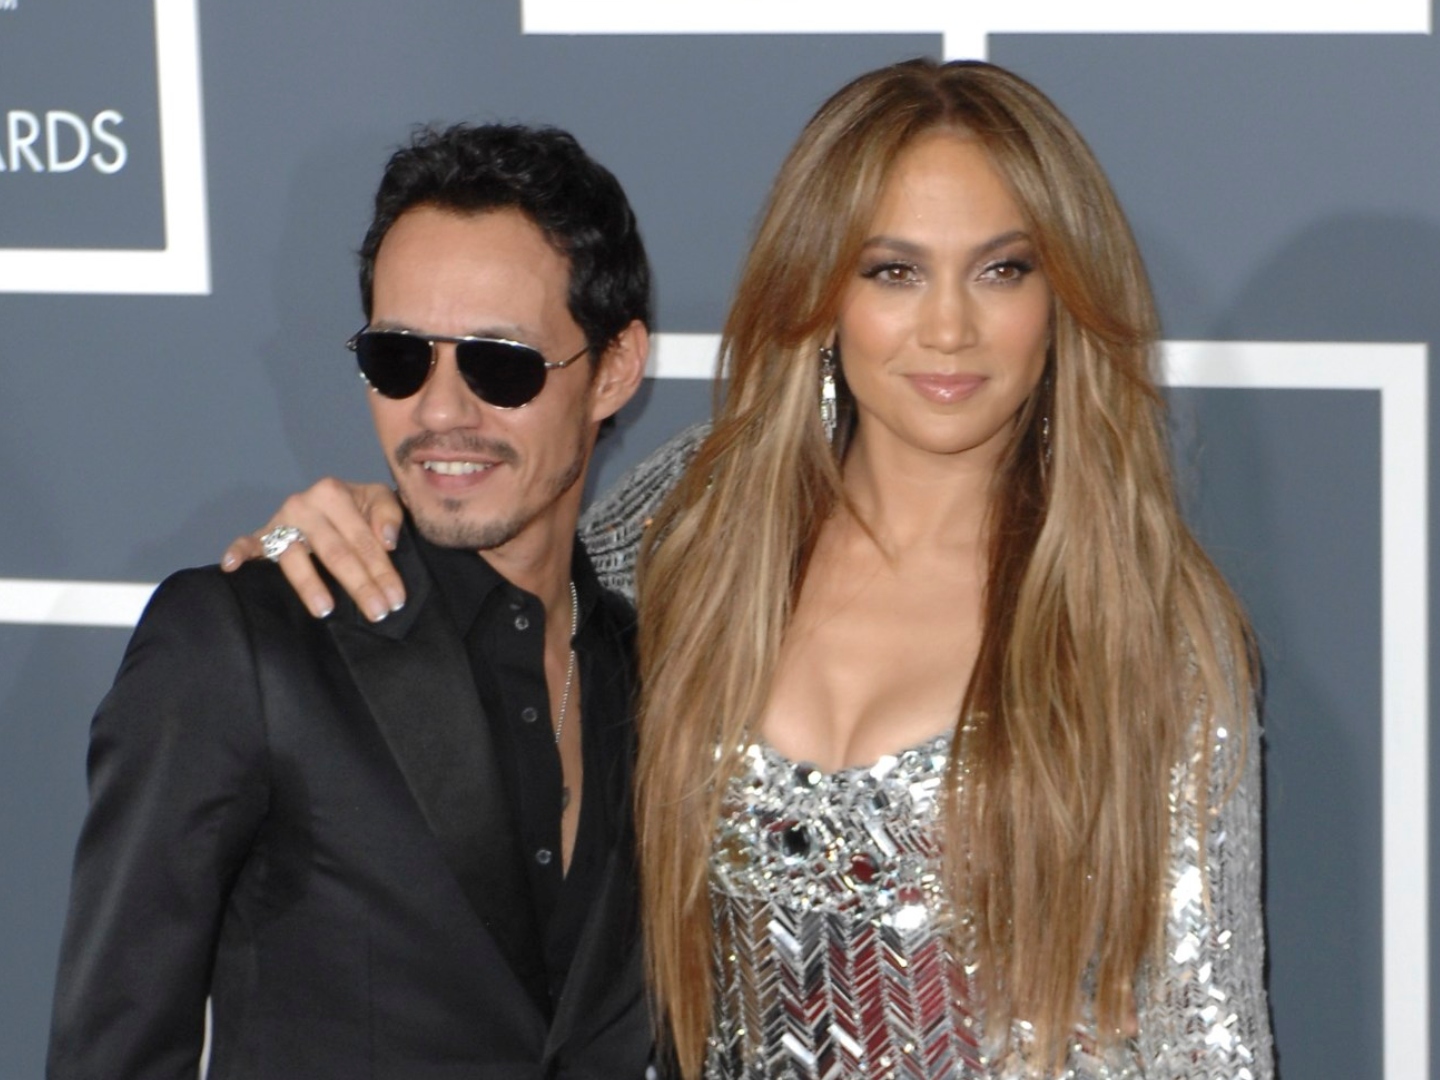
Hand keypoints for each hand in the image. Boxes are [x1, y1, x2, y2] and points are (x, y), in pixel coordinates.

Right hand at [220, 479, 405, 621]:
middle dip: (359, 585)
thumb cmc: (358, 505)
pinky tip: (233, 566)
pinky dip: (239, 552)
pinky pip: (248, 543)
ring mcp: (280, 521)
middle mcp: (303, 504)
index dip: (383, 571)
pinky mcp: (262, 535)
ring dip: (310, 585)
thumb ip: (388, 513)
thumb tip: (387, 541)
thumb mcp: (379, 498)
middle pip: (335, 553)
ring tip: (326, 609)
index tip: (396, 599)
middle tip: (377, 613)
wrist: (333, 500)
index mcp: (333, 493)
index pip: (363, 540)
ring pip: (295, 558)